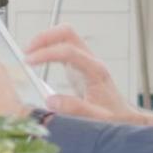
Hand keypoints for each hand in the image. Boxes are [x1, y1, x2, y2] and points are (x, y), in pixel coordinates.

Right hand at [25, 26, 152, 126]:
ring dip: (46, 40)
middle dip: (45, 37)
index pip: (68, 51)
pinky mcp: (80, 66)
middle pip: (67, 33)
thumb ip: (76, 109)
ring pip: (65, 37)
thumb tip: (51, 101)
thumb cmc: (114, 118)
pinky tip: (38, 60)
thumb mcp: (98, 119)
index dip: (47, 53)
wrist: (125, 118)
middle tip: (27, 51)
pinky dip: (49, 49)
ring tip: (29, 54)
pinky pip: (63, 48)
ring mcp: (85, 62)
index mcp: (95, 71)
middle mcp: (91, 61)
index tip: (29, 62)